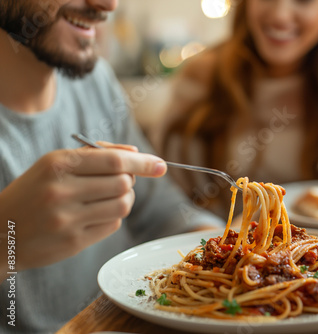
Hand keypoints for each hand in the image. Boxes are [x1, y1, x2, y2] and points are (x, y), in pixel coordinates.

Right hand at [0, 144, 166, 278]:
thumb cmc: (33, 192)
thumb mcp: (55, 163)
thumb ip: (96, 153)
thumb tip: (136, 152)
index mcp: (58, 164)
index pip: (114, 161)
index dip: (143, 162)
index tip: (161, 165)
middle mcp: (62, 190)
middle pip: (124, 183)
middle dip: (130, 181)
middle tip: (119, 181)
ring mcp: (67, 219)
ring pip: (123, 205)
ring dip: (124, 200)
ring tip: (108, 197)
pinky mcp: (73, 242)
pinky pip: (113, 225)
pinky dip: (112, 217)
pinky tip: (95, 215)